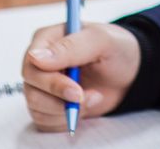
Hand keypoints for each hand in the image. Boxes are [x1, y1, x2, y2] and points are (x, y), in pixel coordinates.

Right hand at [22, 22, 141, 131]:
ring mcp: (41, 85)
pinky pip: (44, 121)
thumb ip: (71, 46)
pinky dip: (65, 120)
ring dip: (66, 110)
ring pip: (36, 107)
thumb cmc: (115, 49)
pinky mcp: (47, 105)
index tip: (76, 91)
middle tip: (87, 96)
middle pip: (31, 89)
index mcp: (46, 39)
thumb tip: (36, 57)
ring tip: (93, 97)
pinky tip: (84, 107)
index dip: (51, 82)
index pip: (32, 64)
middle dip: (60, 99)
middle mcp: (39, 62)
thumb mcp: (102, 40)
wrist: (128, 73)